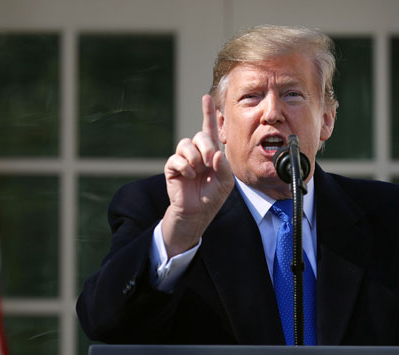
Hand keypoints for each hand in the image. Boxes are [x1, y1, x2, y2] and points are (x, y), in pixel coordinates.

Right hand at [161, 94, 233, 255]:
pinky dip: (184, 167)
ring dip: (194, 158)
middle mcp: (197, 152)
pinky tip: (189, 175)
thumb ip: (223, 166)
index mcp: (211, 153)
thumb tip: (214, 153)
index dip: (208, 113)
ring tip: (197, 171)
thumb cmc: (212, 196)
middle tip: (209, 162)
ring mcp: (183, 159)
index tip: (206, 97)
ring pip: (185, 144)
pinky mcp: (172, 168)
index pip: (209, 129)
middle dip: (205, 147)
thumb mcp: (225, 182)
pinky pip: (176, 159)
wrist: (197, 212)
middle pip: (199, 135)